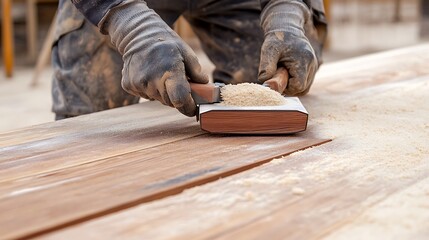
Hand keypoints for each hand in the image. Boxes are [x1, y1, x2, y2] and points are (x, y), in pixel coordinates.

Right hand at [101, 1, 207, 115]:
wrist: (138, 34)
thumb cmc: (166, 43)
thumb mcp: (186, 52)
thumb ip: (196, 71)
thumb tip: (204, 86)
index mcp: (169, 71)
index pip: (180, 100)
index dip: (188, 107)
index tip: (193, 109)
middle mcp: (151, 80)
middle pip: (170, 102)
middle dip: (176, 97)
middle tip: (177, 83)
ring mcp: (138, 84)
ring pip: (157, 99)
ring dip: (162, 92)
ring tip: (161, 75)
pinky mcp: (128, 85)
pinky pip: (145, 95)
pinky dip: (149, 89)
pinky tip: (149, 74)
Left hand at [259, 0, 317, 95]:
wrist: (287, 28)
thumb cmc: (277, 39)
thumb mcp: (268, 50)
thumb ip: (266, 66)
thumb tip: (264, 81)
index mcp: (303, 60)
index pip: (298, 86)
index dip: (286, 88)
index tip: (277, 79)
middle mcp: (312, 64)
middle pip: (303, 89)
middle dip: (289, 88)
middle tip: (278, 78)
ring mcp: (313, 66)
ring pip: (305, 87)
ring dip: (293, 86)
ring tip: (282, 75)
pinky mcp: (312, 67)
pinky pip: (305, 82)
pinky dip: (296, 83)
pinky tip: (287, 75)